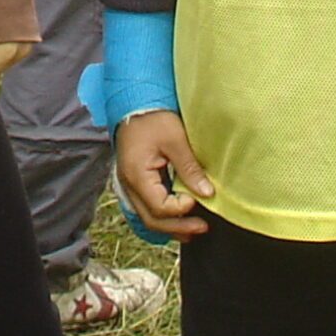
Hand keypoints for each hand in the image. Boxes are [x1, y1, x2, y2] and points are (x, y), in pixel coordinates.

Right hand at [115, 109, 213, 238]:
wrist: (134, 103)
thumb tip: (207, 194)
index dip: (181, 208)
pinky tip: (176, 220)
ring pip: (146, 217)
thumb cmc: (154, 119)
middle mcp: (128, 184)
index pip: (159, 206)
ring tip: (192, 232)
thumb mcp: (176, 140)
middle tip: (202, 227)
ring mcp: (128, 184)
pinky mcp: (132, 182)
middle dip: (178, 227)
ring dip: (169, 227)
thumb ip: (190, 169)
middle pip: (151, 219)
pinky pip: (144, 208)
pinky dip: (161, 217)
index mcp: (137, 174)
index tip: (198, 198)